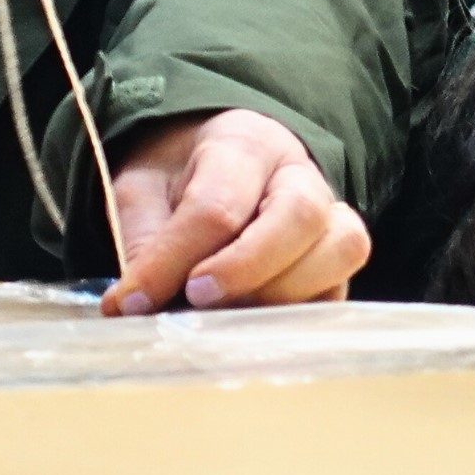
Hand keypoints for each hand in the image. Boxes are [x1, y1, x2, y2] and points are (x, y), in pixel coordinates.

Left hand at [102, 108, 367, 314]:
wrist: (213, 161)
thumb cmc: (178, 178)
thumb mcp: (143, 191)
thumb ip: (142, 243)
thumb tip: (132, 308)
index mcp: (241, 143)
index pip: (216, 204)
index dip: (174, 259)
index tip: (135, 301)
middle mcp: (297, 173)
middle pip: (298, 214)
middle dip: (245, 268)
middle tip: (196, 299)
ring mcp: (330, 213)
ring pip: (342, 247)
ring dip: (285, 294)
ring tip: (230, 321)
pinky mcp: (338, 257)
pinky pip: (341, 288)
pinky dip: (302, 317)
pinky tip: (254, 331)